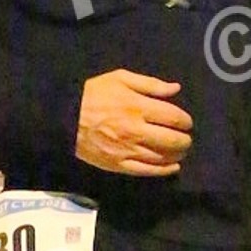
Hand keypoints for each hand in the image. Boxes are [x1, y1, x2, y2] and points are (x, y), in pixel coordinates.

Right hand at [74, 70, 192, 174]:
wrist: (64, 117)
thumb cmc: (93, 94)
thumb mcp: (120, 79)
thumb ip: (150, 84)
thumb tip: (175, 89)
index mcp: (138, 106)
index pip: (174, 117)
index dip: (185, 121)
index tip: (186, 122)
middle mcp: (136, 130)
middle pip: (172, 140)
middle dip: (185, 140)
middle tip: (186, 138)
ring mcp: (128, 150)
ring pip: (162, 158)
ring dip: (177, 155)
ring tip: (180, 151)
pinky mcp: (119, 165)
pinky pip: (147, 171)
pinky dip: (163, 170)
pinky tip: (172, 167)